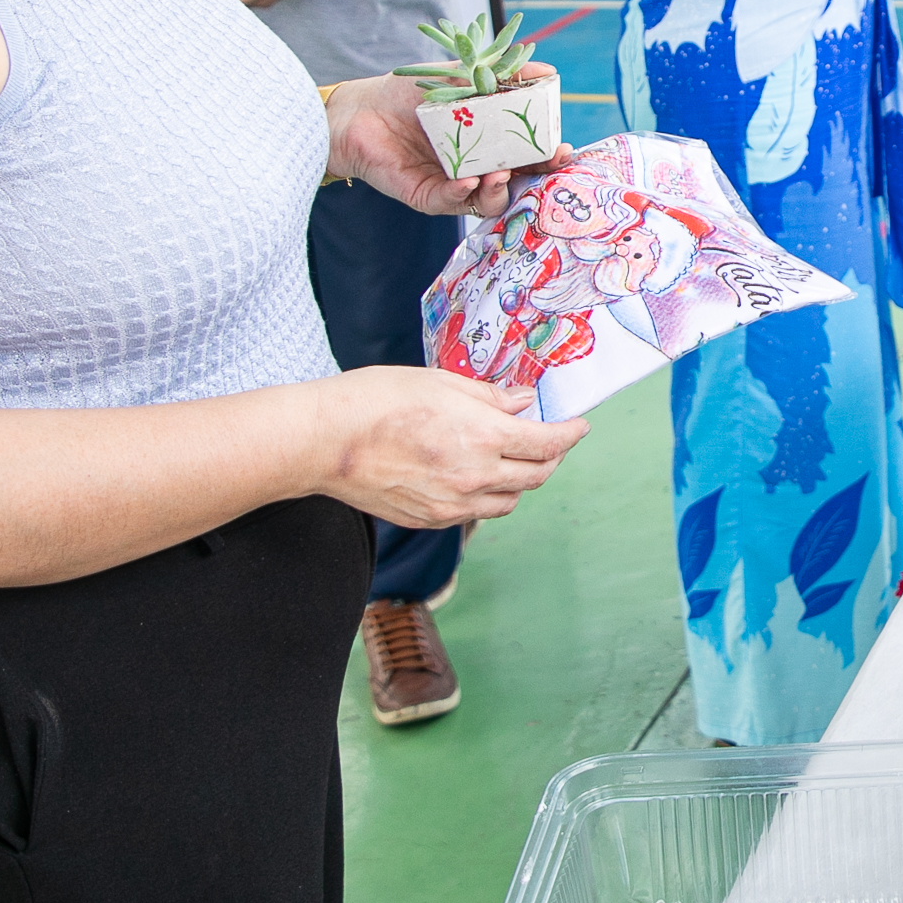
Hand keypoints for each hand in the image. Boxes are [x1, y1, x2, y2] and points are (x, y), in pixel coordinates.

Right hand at [315, 366, 588, 527]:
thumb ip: (489, 398)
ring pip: (508, 502)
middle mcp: (475, 478)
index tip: (578, 426)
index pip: (548, 444)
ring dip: (520, 482)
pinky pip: (474, 514)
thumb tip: (523, 404)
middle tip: (551, 442)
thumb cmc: (376, 400)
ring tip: (514, 461)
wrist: (323, 442)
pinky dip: (486, 498)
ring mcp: (452, 505)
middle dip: (551, 459)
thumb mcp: (441, 382)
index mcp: (484, 438)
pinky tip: (476, 478)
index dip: (569, 434)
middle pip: (535, 477)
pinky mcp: (429, 519)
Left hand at [326, 69, 571, 219]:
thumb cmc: (407, 94)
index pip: (527, 154)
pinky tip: (468, 180)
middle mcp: (476, 167)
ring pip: (488, 200)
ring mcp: (453, 185)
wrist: (359, 109)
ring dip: (500, 189)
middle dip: (536, 176)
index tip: (563, 146)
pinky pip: (450, 201)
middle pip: (516, 180)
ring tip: (500, 173)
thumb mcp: (461, 77)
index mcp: (488, 143)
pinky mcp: (426, 196)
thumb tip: (550, 72)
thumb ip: (503, 75)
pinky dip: (462, 193)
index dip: (547, 154)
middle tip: (548, 162)